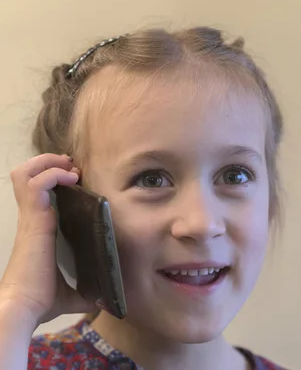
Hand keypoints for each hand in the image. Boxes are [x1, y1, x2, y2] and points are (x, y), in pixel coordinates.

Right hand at [0, 153, 94, 326]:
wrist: (24, 307)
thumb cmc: (42, 300)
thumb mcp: (72, 293)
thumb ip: (87, 291)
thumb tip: (106, 299)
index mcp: (39, 230)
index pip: (38, 192)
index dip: (53, 178)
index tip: (75, 177)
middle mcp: (32, 219)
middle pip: (27, 175)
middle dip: (49, 163)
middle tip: (71, 167)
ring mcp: (31, 217)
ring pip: (26, 173)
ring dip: (48, 163)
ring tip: (69, 168)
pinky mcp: (34, 219)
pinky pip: (36, 184)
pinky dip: (53, 174)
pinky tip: (71, 179)